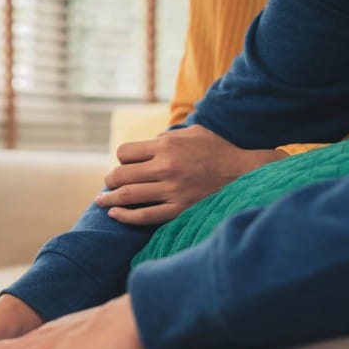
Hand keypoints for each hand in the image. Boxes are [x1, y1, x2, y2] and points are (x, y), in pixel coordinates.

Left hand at [96, 125, 285, 224]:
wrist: (247, 173)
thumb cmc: (219, 150)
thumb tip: (148, 143)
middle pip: (120, 174)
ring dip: (109, 199)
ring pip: (127, 195)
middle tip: (108, 184)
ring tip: (101, 200)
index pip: (124, 153)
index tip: (123, 165)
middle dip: (110, 180)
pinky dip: (124, 216)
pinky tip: (114, 215)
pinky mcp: (178, 209)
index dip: (121, 159)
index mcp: (167, 145)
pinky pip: (143, 216)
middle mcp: (165, 167)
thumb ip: (167, 136)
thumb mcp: (194, 133)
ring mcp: (171, 190)